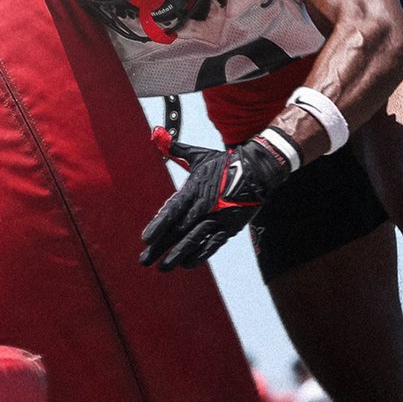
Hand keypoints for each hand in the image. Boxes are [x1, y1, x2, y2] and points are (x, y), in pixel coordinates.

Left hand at [141, 134, 292, 270]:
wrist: (258, 171)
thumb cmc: (224, 163)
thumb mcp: (199, 155)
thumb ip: (176, 149)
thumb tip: (157, 133)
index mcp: (194, 189)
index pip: (173, 210)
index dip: (159, 225)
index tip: (145, 239)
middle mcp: (205, 206)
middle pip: (179, 230)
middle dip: (161, 246)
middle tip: (144, 260)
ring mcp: (218, 219)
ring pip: (195, 240)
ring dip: (177, 255)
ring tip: (163, 267)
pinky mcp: (230, 228)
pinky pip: (213, 245)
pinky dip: (200, 255)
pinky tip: (186, 264)